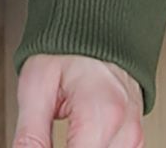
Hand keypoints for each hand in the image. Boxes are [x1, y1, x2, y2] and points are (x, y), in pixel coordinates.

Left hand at [12, 53, 144, 145]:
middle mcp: (126, 129)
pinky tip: (76, 140)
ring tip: (64, 134)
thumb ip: (31, 133)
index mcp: (102, 113)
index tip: (38, 146)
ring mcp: (134, 136)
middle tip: (46, 138)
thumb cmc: (68, 50)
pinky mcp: (135, 140)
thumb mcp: (36, 85)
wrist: (95, 28)